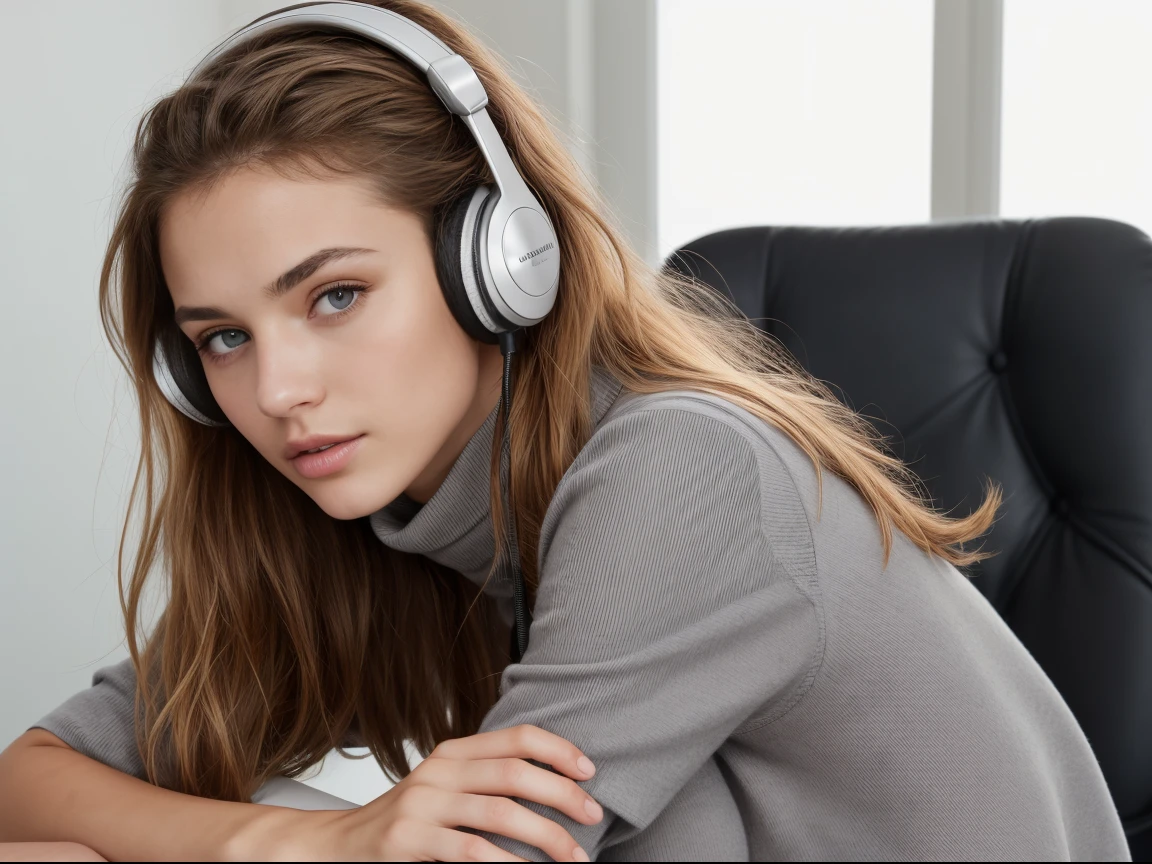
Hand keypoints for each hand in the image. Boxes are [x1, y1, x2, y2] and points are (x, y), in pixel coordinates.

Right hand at [235, 725, 602, 861]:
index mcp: (452, 752)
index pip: (515, 737)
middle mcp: (438, 771)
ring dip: (547, 836)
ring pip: (500, 813)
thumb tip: (559, 787)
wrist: (336, 846)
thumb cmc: (405, 823)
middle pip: (515, 773)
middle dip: (563, 795)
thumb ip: (486, 781)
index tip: (589, 772)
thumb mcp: (445, 790)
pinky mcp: (409, 840)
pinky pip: (471, 852)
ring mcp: (422, 805)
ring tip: (574, 857)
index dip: (558, 750)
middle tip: (592, 816)